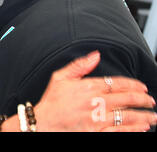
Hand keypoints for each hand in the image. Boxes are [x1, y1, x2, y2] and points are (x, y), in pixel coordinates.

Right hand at [33, 51, 156, 131]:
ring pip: (127, 116)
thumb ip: (79, 65)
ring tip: (152, 116)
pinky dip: (132, 129)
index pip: (117, 83)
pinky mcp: (95, 133)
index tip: (142, 86)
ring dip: (143, 116)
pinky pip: (119, 131)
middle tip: (151, 101)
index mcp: (87, 87)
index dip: (133, 84)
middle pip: (126, 99)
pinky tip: (141, 128)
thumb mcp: (59, 78)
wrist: (42, 124)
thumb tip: (96, 55)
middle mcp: (94, 103)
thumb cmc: (51, 102)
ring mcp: (96, 120)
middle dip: (143, 100)